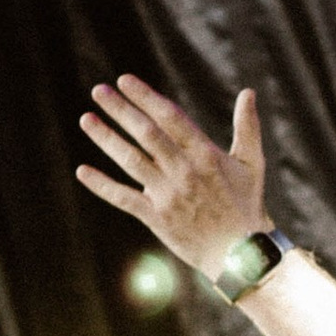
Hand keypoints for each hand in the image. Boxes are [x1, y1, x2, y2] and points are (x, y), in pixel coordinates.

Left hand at [75, 76, 267, 276]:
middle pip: (147, 134)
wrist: (240, 254)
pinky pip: (124, 199)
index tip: (125, 80)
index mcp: (206, 154)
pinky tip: (82, 171)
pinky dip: (102, 186)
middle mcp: (185, 171)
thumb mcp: (252, 163)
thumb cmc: (246, 205)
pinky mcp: (157, 218)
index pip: (170, 118)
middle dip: (121, 110)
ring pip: (131, 161)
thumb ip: (247, 127)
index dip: (146, 97)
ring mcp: (168, 195)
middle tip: (99, 91)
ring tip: (86, 119)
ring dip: (106, 139)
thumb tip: (248, 92)